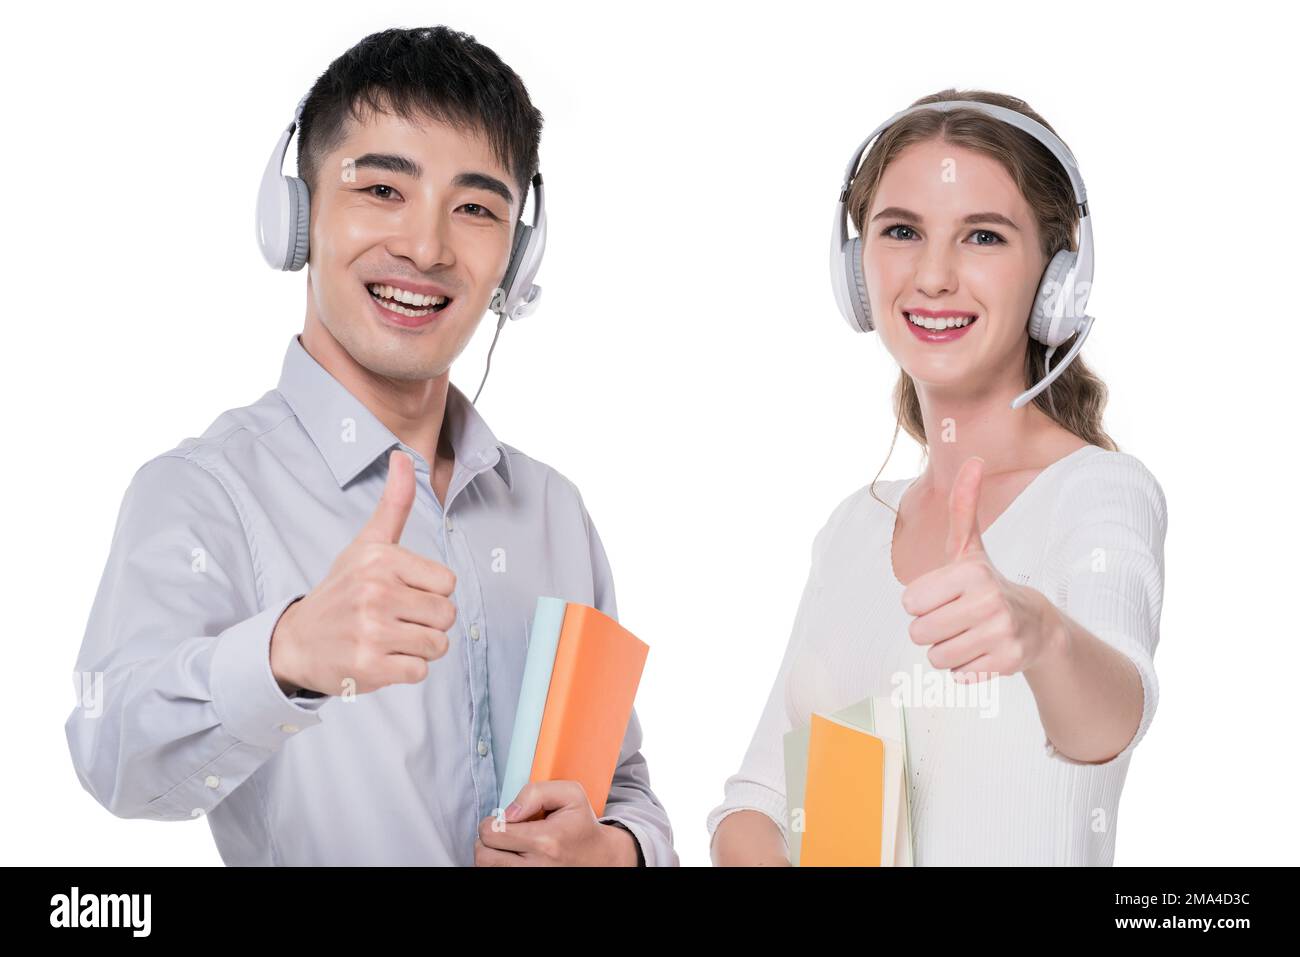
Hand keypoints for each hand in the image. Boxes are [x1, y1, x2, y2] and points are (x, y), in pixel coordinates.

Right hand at [269, 449, 456, 695]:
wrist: (296, 641)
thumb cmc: (341, 590)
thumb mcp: (366, 544)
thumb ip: (394, 504)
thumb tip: (402, 455)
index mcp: (381, 560)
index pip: (448, 583)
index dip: (430, 592)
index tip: (402, 593)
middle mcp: (376, 593)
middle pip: (447, 615)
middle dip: (427, 622)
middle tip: (395, 619)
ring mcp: (372, 632)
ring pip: (438, 645)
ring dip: (418, 647)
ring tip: (388, 638)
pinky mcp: (369, 667)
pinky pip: (420, 671)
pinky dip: (405, 670)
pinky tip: (381, 657)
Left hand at [474, 781, 637, 865]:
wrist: (600, 858)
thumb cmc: (581, 825)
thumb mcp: (570, 794)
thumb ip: (536, 792)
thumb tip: (509, 812)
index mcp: (545, 841)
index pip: (492, 833)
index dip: (491, 822)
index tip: (504, 820)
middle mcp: (537, 866)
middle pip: (484, 856)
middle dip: (486, 840)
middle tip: (500, 833)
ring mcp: (533, 879)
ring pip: (487, 869)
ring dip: (491, 855)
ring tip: (506, 846)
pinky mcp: (530, 886)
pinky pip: (499, 876)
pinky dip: (499, 865)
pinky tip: (511, 857)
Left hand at [900, 456, 1061, 682]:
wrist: (1035, 623)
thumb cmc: (985, 582)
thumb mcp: (970, 547)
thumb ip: (964, 506)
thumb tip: (973, 459)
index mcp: (970, 572)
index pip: (909, 603)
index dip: (920, 603)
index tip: (944, 596)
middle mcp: (988, 601)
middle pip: (919, 632)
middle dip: (931, 629)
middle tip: (956, 618)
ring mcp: (1000, 634)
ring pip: (936, 657)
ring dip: (946, 650)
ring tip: (968, 634)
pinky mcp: (1007, 664)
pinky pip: (958, 675)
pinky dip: (965, 668)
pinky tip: (983, 651)